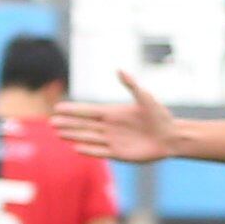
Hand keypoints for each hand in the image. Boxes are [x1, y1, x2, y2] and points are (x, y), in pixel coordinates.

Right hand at [62, 72, 182, 163]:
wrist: (172, 137)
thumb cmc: (160, 116)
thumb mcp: (146, 98)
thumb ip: (132, 85)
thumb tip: (119, 70)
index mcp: (113, 113)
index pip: (88, 111)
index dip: (74, 109)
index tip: (58, 107)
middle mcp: (109, 127)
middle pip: (84, 125)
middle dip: (68, 123)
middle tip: (52, 122)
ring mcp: (112, 140)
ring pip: (88, 137)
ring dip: (74, 135)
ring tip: (58, 133)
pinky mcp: (118, 153)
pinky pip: (100, 151)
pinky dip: (89, 150)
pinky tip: (76, 147)